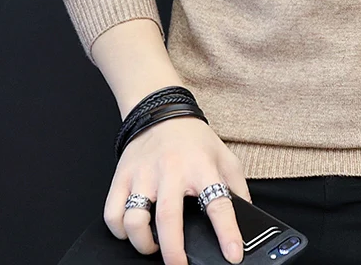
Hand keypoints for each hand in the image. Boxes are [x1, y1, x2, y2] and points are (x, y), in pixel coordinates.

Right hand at [104, 115, 251, 264]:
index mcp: (202, 167)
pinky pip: (112, 213)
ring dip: (143, 243)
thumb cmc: (194, 139)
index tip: (233, 255)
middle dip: (174, 252)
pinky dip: (119, 231)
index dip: (227, 233)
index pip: (218, 203)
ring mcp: (144, 174)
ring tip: (154, 247)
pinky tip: (132, 231)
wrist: (162, 111)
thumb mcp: (225, 157)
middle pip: (168, 218)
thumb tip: (248, 221)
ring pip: (135, 219)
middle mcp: (172, 171)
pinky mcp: (123, 176)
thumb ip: (237, 189)